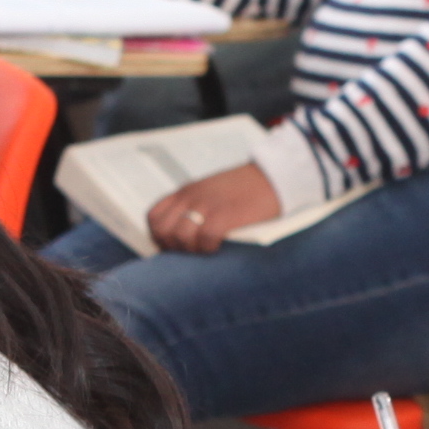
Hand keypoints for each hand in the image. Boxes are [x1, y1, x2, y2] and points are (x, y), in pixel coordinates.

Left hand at [146, 160, 281, 254]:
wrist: (274, 174)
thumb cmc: (247, 188)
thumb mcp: (212, 192)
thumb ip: (196, 207)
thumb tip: (186, 237)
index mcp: (187, 191)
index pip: (154, 217)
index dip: (159, 237)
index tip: (173, 247)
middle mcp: (192, 196)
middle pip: (163, 230)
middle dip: (172, 247)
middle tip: (190, 253)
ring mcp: (207, 204)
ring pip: (180, 236)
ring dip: (191, 250)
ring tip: (205, 251)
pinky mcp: (225, 214)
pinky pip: (205, 239)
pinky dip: (209, 248)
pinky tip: (219, 247)